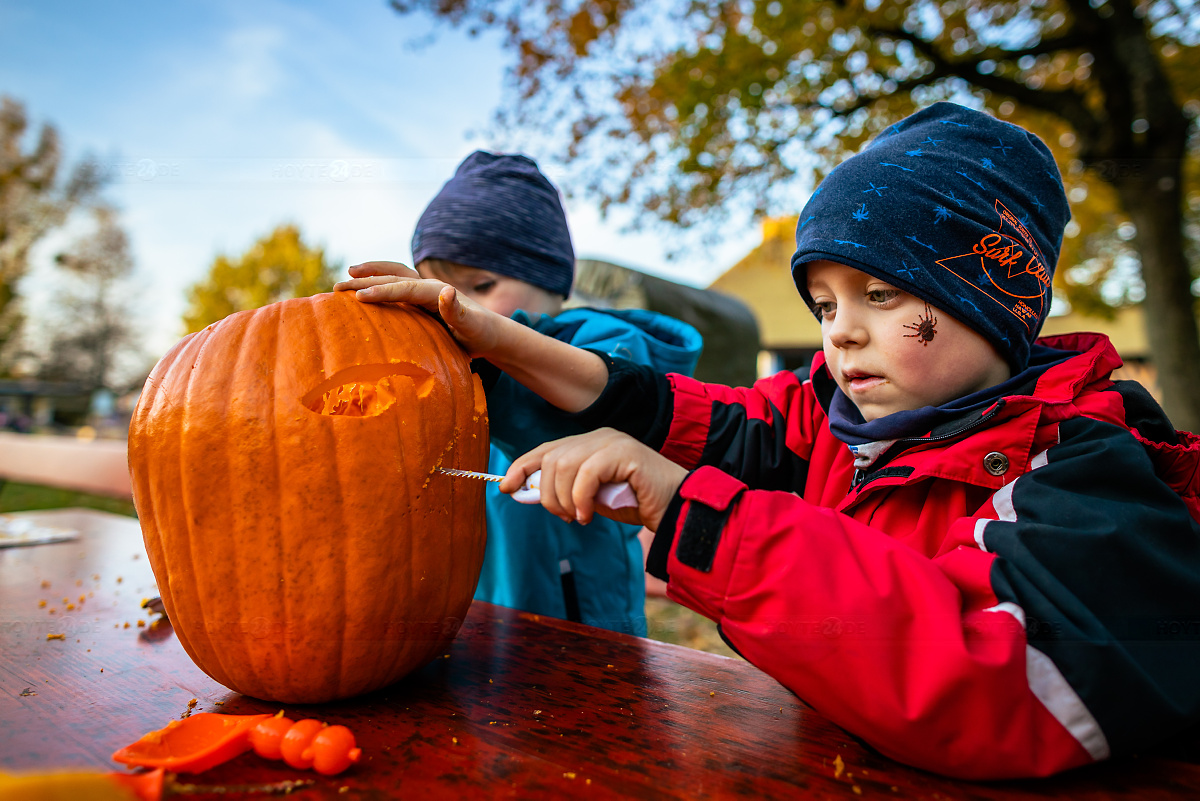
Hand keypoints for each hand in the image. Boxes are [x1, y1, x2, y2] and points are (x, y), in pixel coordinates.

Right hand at [334, 262, 506, 356]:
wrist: (490, 333)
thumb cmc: (480, 333)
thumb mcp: (471, 326)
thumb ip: (457, 311)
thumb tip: (446, 291)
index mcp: (437, 291)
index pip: (404, 288)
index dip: (381, 291)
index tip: (358, 297)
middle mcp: (428, 287)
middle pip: (393, 278)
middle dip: (366, 280)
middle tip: (338, 287)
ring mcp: (424, 292)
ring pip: (393, 277)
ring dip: (371, 274)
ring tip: (348, 275)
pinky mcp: (422, 301)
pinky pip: (396, 288)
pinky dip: (379, 284)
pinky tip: (364, 291)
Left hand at [502, 428, 686, 530]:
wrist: (675, 509)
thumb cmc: (636, 504)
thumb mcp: (592, 499)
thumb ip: (566, 491)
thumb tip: (528, 492)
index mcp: (589, 444)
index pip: (546, 449)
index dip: (522, 466)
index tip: (506, 487)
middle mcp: (598, 437)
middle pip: (550, 458)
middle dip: (546, 494)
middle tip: (565, 517)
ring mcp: (611, 441)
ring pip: (563, 466)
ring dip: (564, 500)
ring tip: (579, 517)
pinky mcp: (623, 452)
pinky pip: (585, 474)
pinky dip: (581, 499)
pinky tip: (589, 515)